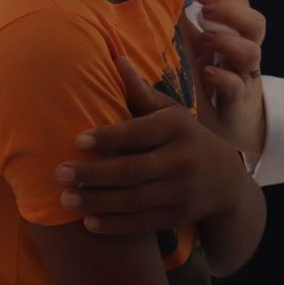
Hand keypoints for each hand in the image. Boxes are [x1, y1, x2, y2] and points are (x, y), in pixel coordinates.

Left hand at [57, 56, 248, 234]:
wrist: (224, 179)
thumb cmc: (184, 137)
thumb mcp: (169, 112)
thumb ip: (141, 93)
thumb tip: (117, 60)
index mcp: (177, 128)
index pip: (138, 132)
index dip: (107, 137)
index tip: (77, 140)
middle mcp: (182, 159)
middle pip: (131, 170)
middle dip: (92, 173)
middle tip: (59, 173)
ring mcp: (181, 191)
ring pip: (133, 199)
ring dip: (96, 201)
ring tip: (65, 199)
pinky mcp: (178, 216)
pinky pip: (141, 222)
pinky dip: (114, 224)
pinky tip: (88, 221)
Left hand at [188, 0, 266, 156]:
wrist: (231, 126)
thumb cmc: (211, 84)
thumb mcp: (197, 52)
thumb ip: (186, 28)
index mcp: (236, 37)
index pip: (242, 6)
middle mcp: (244, 54)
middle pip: (255, 23)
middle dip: (230, 10)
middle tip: (202, 6)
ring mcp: (243, 77)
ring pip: (251, 52)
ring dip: (227, 41)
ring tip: (204, 39)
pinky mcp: (238, 101)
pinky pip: (237, 85)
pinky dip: (223, 77)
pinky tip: (207, 72)